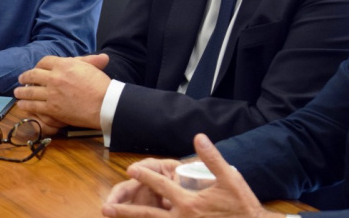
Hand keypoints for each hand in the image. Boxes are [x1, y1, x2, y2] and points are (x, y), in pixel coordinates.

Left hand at [14, 53, 109, 128]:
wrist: (105, 104)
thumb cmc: (101, 86)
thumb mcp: (92, 68)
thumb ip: (87, 61)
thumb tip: (99, 56)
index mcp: (64, 65)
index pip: (44, 61)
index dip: (38, 65)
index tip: (36, 69)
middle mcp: (54, 77)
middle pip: (33, 75)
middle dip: (25, 77)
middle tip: (21, 79)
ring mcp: (51, 93)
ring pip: (30, 91)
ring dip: (21, 92)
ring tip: (17, 92)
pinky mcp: (52, 108)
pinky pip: (34, 106)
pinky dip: (25, 105)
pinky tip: (21, 105)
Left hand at [102, 134, 280, 217]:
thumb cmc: (242, 205)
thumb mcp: (230, 179)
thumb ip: (212, 158)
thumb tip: (198, 137)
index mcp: (189, 202)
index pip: (161, 185)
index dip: (144, 176)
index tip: (130, 169)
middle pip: (148, 214)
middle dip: (125, 211)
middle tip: (106, 208)